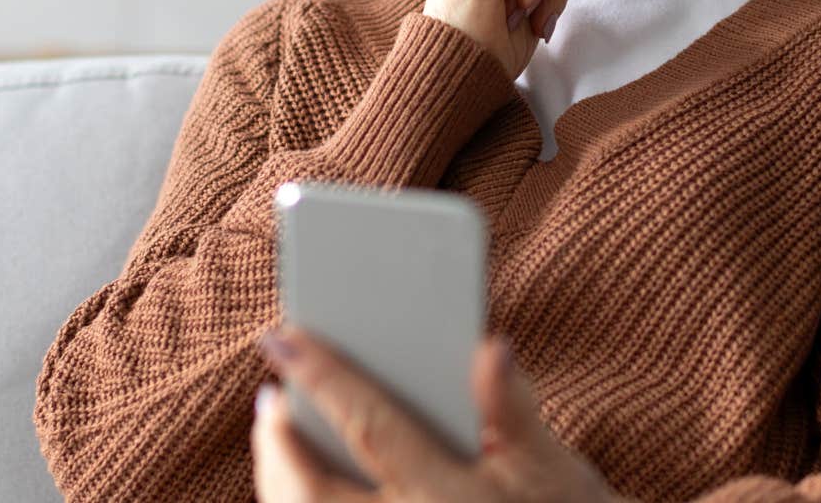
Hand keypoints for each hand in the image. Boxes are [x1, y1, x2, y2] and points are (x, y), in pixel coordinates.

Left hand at [251, 324, 619, 501]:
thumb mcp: (552, 465)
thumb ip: (513, 406)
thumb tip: (488, 345)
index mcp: (448, 502)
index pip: (370, 427)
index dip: (322, 377)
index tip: (280, 336)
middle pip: (312, 494)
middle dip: (279, 444)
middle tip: (268, 398)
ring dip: (281, 483)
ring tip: (278, 434)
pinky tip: (300, 488)